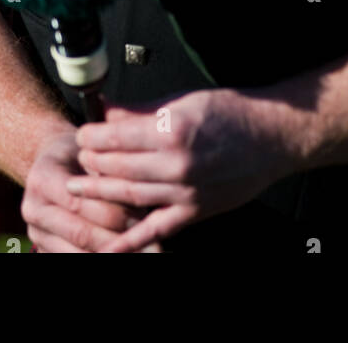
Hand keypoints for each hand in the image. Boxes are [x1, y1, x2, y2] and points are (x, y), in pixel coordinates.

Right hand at [22, 130, 161, 252]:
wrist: (53, 162)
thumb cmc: (81, 151)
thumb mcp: (92, 151)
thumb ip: (108, 173)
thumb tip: (139, 196)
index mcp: (42, 179)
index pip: (79, 202)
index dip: (113, 211)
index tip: (144, 216)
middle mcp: (33, 208)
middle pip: (80, 232)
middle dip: (116, 238)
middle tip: (149, 242)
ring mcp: (35, 232)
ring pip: (77, 253)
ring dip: (110, 252)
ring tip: (141, 251)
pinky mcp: (42, 248)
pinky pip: (72, 260)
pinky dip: (101, 255)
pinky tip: (121, 251)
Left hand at [69, 89, 296, 252]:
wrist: (271, 136)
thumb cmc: (230, 113)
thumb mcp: (181, 100)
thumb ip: (141, 110)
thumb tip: (108, 111)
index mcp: (172, 130)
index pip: (116, 137)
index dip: (93, 136)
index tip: (83, 133)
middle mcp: (176, 163)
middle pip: (118, 167)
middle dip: (92, 162)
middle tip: (78, 159)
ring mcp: (185, 191)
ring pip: (130, 195)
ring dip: (99, 192)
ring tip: (77, 189)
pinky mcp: (195, 211)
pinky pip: (156, 228)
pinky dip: (130, 241)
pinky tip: (108, 248)